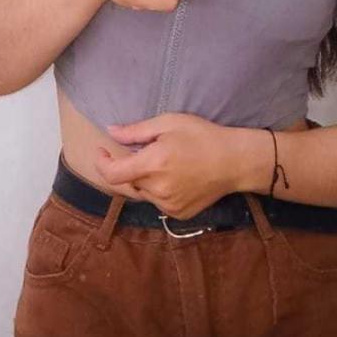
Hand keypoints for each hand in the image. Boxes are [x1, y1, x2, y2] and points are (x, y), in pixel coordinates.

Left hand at [94, 113, 245, 219]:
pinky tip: (175, 176)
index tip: (102, 151)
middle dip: (126, 168)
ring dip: (144, 179)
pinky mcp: (178, 214)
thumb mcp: (169, 123)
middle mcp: (157, 189)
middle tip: (138, 153)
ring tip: (164, 163)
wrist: (234, 161)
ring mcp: (168, 205)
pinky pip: (157, 202)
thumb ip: (137, 131)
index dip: (102, 163)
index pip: (112, 174)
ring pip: (143, 193)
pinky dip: (158, 190)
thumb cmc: (202, 136)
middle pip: (127, 182)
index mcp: (153, 165)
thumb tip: (110, 132)